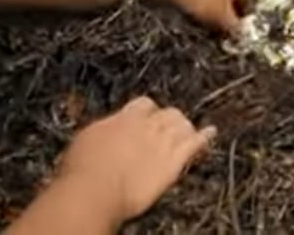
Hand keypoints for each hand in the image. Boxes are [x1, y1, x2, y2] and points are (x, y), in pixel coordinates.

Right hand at [56, 96, 216, 222]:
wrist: (95, 190)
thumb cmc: (81, 171)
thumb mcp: (86, 142)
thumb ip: (102, 133)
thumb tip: (104, 133)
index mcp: (123, 118)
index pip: (144, 104)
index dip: (149, 111)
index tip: (148, 117)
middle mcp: (146, 125)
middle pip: (168, 113)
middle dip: (170, 119)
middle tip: (169, 128)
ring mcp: (162, 141)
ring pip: (183, 125)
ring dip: (185, 127)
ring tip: (188, 132)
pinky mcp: (174, 160)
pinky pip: (195, 143)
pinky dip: (205, 137)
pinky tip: (211, 133)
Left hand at [169, 0, 251, 32]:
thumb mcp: (223, 20)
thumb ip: (235, 28)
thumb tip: (241, 33)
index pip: (248, 1)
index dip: (244, 17)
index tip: (237, 29)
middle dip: (226, 13)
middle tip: (221, 28)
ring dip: (211, 8)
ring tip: (204, 23)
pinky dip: (198, 3)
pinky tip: (191, 14)